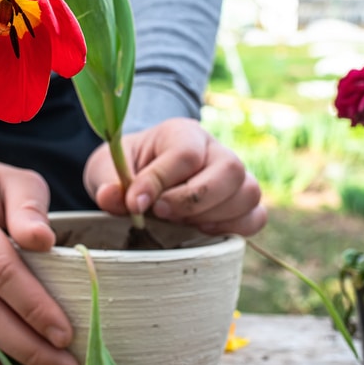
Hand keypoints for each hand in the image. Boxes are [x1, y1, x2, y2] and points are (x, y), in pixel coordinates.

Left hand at [84, 117, 266, 235]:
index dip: (161, 181)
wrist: (140, 178)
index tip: (135, 204)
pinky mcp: (241, 203)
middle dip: (193, 199)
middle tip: (161, 213)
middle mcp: (215, 150)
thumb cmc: (125, 169)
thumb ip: (109, 181)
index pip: (186, 154)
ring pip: (248, 192)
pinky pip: (256, 216)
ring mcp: (233, 176)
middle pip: (230, 168)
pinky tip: (201, 232)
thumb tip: (112, 196)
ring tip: (179, 222)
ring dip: (213, 216)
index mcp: (182, 132)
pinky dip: (233, 228)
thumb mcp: (106, 169)